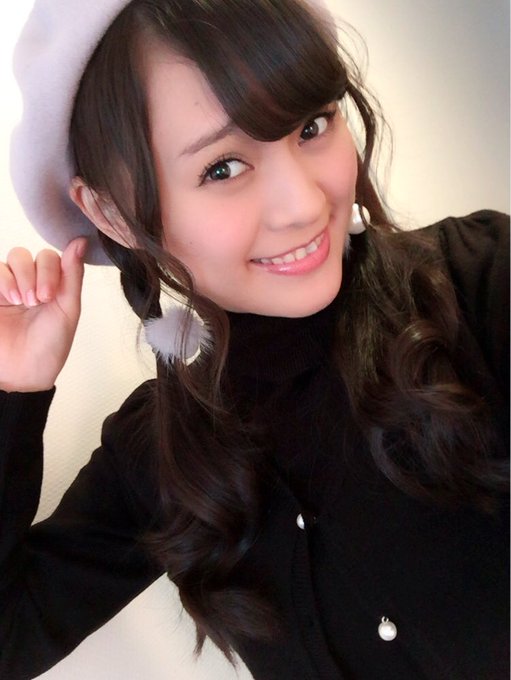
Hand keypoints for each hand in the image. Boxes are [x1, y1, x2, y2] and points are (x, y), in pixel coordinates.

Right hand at [0, 238, 86, 391]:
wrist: (24, 373)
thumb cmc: (50, 345)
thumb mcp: (68, 309)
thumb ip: (72, 274)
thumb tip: (81, 240)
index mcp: (50, 285)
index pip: (48, 257)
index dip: (49, 270)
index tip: (49, 296)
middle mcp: (27, 283)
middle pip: (25, 255)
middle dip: (33, 274)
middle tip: (36, 301)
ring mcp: (6, 290)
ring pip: (9, 261)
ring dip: (17, 277)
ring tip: (21, 301)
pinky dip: (1, 279)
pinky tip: (9, 297)